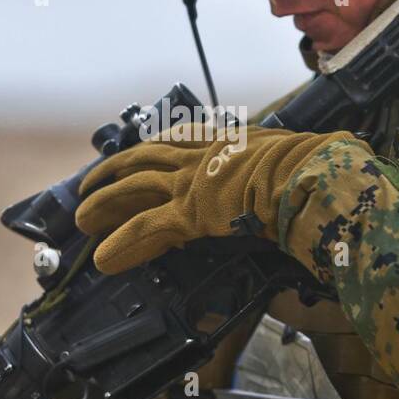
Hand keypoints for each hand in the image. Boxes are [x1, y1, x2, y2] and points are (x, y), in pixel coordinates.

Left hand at [75, 125, 368, 274]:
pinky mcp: (189, 211)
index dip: (151, 148)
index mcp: (226, 140)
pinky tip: (104, 259)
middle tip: (89, 186)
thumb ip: (286, 165)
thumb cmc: (316, 164)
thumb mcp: (295, 156)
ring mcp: (192, 182)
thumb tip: (308, 169)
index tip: (132, 153)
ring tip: (82, 222)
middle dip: (112, 173)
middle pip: (142, 160)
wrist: (312, 172)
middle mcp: (202, 155)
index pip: (177, 139)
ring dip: (105, 205)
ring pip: (132, 189)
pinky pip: (146, 229)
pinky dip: (124, 244)